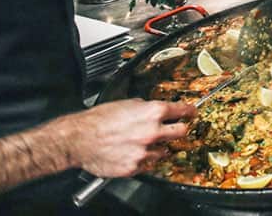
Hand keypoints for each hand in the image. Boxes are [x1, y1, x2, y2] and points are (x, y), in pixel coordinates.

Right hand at [65, 99, 195, 176]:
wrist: (78, 139)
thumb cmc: (98, 120)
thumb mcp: (126, 103)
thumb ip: (145, 107)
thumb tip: (154, 110)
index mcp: (152, 112)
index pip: (182, 111)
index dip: (190, 111)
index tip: (192, 113)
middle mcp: (152, 132)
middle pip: (181, 132)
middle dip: (180, 129)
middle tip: (175, 129)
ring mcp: (144, 152)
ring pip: (165, 151)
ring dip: (158, 147)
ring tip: (143, 143)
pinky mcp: (135, 167)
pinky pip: (148, 164)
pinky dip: (144, 159)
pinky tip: (133, 153)